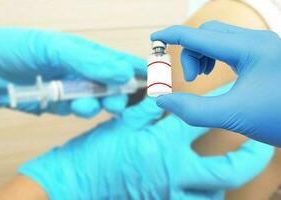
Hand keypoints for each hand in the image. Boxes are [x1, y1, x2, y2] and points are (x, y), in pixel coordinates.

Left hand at [0, 28, 144, 116]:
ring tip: (88, 103)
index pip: (118, 61)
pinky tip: (75, 106)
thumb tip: (123, 73)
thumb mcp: (55, 49)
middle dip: (119, 93)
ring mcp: (72, 87)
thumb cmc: (16, 49)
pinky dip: (81, 110)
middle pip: (112, 84)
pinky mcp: (60, 103)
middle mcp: (82, 69)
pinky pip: (79, 109)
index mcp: (85, 52)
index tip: (154, 82)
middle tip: (119, 101)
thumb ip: (90, 62)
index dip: (137, 70)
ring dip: (98, 103)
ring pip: (97, 99)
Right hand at [18, 84, 272, 198]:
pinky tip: (205, 187)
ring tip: (232, 166)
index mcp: (161, 144)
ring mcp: (170, 194)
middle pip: (225, 169)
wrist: (77, 183)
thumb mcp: (122, 125)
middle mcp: (172, 172)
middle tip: (258, 146)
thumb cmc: (95, 154)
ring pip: (214, 195)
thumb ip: (149, 112)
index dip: (214, 102)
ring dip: (226, 180)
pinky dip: (204, 196)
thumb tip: (166, 99)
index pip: (198, 118)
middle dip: (249, 158)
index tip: (227, 93)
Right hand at [151, 20, 280, 145]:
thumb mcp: (233, 116)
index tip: (154, 38)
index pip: (199, 35)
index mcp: (251, 49)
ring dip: (201, 54)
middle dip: (190, 53)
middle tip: (190, 80)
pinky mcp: (263, 54)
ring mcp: (261, 46)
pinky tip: (214, 70)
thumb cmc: (280, 120)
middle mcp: (257, 41)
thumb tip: (163, 101)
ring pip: (218, 37)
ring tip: (200, 76)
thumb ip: (194, 110)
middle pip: (208, 33)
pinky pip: (229, 45)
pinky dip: (213, 56)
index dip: (173, 35)